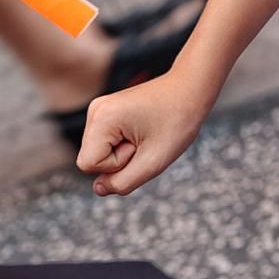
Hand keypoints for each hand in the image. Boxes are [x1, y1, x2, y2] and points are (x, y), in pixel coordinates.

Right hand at [76, 72, 215, 195]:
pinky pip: (105, 143)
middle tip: (145, 140)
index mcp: (102, 118)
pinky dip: (123, 144)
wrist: (189, 89)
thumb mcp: (153, 162)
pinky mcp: (106, 111)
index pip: (88, 164)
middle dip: (120, 159)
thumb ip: (123, 182)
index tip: (139, 146)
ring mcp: (99, 109)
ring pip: (98, 152)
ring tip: (144, 135)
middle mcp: (95, 110)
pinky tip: (141, 131)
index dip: (116, 166)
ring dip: (122, 152)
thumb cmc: (177, 122)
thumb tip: (98, 189)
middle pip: (91, 158)